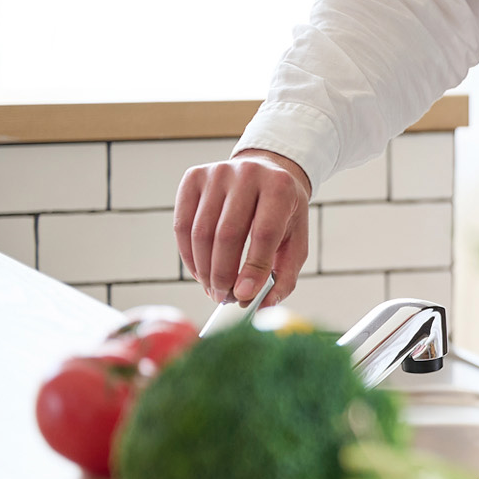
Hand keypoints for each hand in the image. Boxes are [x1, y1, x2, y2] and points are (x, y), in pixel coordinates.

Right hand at [173, 149, 311, 306]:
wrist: (267, 172)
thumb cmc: (283, 214)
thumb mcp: (295, 240)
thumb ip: (285, 275)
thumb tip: (262, 305)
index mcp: (280, 188)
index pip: (264, 233)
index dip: (252, 269)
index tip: (243, 297)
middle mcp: (247, 174)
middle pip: (228, 234)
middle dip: (223, 274)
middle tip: (224, 298)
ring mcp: (217, 173)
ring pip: (201, 232)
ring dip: (204, 269)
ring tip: (213, 289)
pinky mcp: (193, 177)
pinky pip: (182, 224)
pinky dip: (188, 255)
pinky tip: (199, 272)